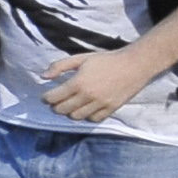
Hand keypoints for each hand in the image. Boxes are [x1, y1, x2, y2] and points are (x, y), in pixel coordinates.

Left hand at [34, 47, 158, 123]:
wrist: (134, 65)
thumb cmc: (106, 60)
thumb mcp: (81, 58)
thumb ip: (60, 66)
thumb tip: (43, 76)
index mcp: (78, 83)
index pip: (54, 98)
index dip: (46, 98)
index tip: (46, 97)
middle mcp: (88, 96)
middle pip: (62, 110)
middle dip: (56, 106)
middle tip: (56, 101)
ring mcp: (100, 104)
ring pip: (76, 117)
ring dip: (70, 112)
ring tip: (70, 105)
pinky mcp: (111, 109)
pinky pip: (93, 119)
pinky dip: (86, 116)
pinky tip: (85, 108)